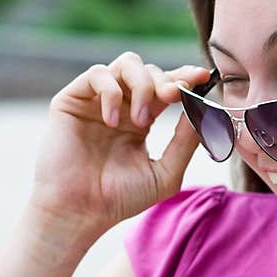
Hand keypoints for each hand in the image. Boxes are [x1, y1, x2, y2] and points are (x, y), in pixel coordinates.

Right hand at [27, 51, 210, 245]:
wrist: (80, 213)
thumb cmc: (120, 199)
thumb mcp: (166, 173)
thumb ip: (186, 142)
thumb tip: (204, 110)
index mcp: (142, 119)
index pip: (167, 87)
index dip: (185, 77)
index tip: (202, 78)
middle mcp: (121, 105)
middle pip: (151, 70)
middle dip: (167, 81)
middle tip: (173, 98)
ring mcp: (97, 101)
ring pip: (127, 63)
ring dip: (143, 85)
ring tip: (142, 121)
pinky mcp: (72, 100)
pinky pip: (98, 74)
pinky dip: (112, 92)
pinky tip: (112, 122)